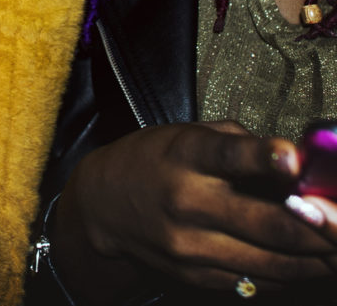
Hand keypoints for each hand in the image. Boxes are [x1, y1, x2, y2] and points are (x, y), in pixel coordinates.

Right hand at [53, 121, 335, 301]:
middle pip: (269, 224)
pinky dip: (292, 275)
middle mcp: (186, 202)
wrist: (102, 204)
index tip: (292, 157)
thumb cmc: (153, 160)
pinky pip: (258, 282)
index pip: (226, 156)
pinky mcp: (194, 275)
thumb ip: (242, 144)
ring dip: (318, 258)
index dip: (262, 157)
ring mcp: (190, 245)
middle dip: (323, 228)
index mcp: (186, 156)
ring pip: (274, 262)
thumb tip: (299, 163)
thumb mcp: (189, 134)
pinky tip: (311, 263)